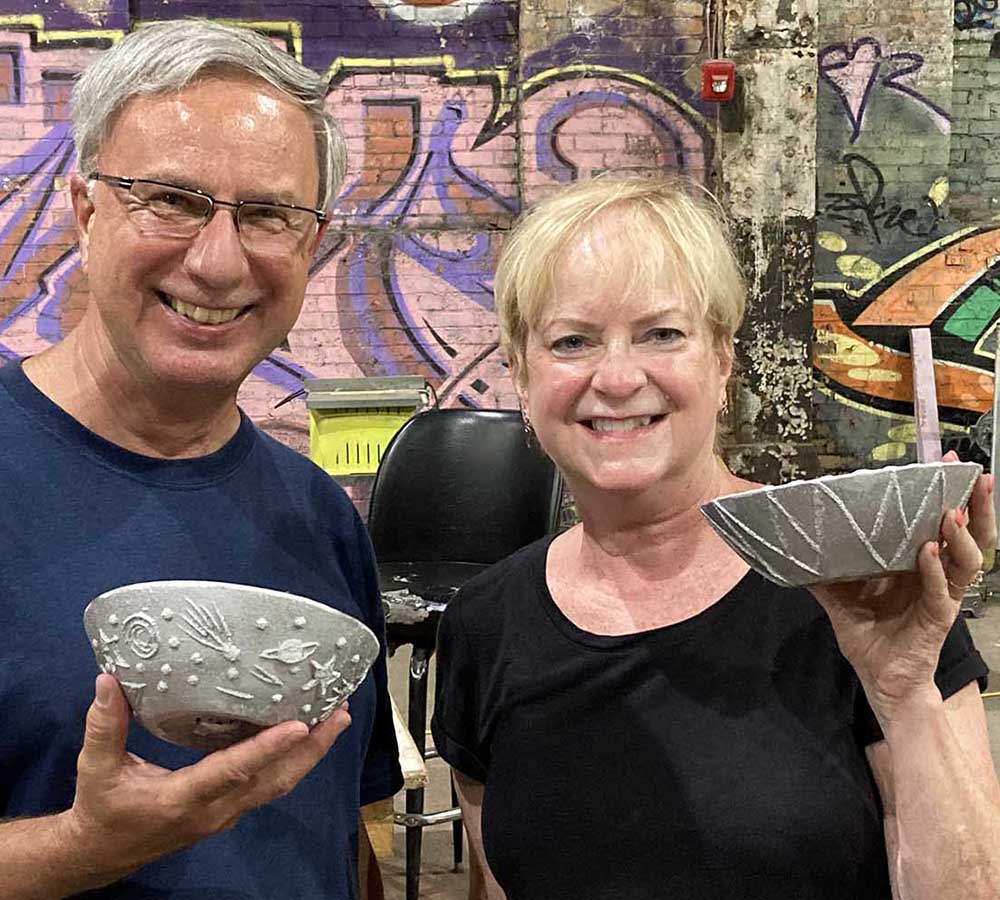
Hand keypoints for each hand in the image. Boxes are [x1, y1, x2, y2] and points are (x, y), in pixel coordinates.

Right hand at [61, 673, 350, 888]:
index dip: (265, 749)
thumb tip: (110, 681)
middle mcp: (213, 810)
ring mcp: (225, 814)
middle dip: (310, 748)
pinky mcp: (230, 811)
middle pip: (272, 780)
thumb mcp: (95, 768)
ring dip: (311, 754)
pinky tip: (308, 736)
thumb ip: (104, 726)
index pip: (231, 772)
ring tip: (336, 719)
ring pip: (278, 785)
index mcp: (181, 799)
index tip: (299, 725)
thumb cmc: (102, 808)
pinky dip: (294, 761)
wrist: (101, 853)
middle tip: (339, 712)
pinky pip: (270, 785)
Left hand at [808, 460, 994, 724]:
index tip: (949, 461)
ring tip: (950, 512)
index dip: (950, 493)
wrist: (880, 680)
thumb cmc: (868, 636)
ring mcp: (942, 596)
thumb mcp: (840, 598)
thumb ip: (822, 574)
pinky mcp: (938, 618)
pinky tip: (929, 553)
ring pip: (968, 561)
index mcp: (920, 564)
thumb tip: (791, 549)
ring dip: (961, 535)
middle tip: (971, 475)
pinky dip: (935, 572)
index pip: (942, 521)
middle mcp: (938, 575)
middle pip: (969, 534)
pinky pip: (941, 592)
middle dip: (974, 504)